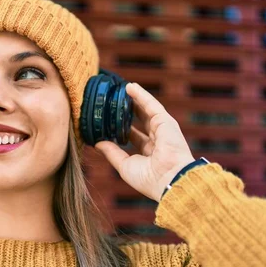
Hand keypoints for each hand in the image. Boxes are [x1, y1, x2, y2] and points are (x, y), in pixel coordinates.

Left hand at [94, 83, 194, 201]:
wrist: (168, 179)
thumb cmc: (148, 178)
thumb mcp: (124, 165)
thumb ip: (112, 152)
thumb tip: (97, 143)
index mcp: (150, 153)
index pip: (135, 136)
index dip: (123, 128)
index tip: (110, 120)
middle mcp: (158, 140)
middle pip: (141, 120)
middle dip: (129, 111)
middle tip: (115, 101)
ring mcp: (163, 130)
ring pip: (146, 110)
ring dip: (135, 99)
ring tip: (121, 89)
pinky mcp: (166, 121)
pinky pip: (152, 105)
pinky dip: (141, 95)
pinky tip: (130, 87)